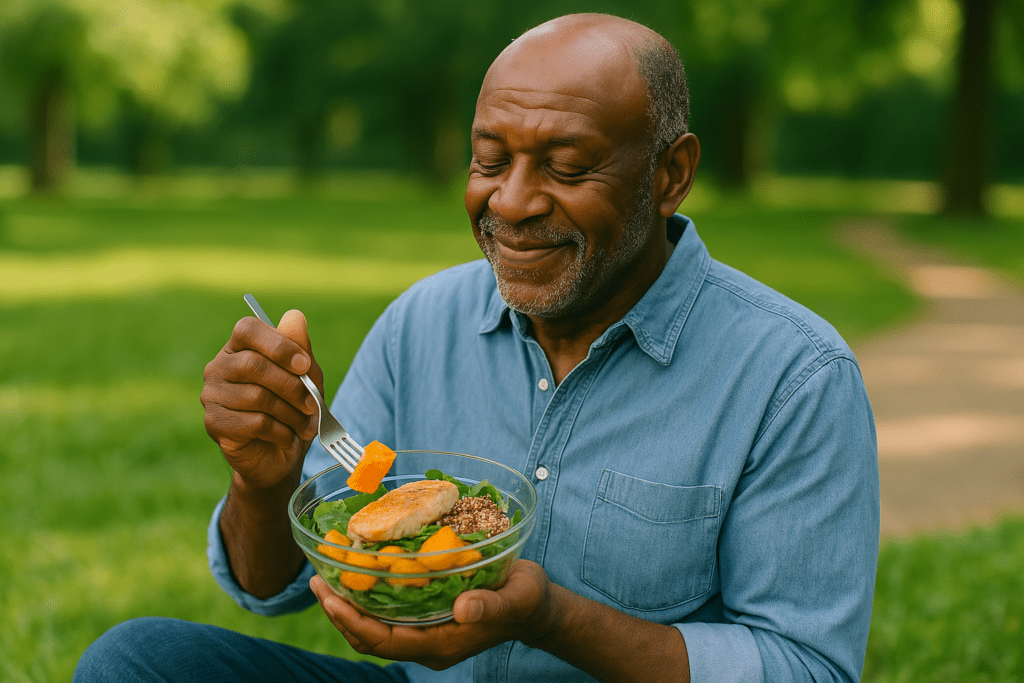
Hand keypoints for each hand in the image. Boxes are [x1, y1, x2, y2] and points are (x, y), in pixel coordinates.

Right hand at [201, 309, 323, 488]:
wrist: (278, 456)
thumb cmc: (292, 408)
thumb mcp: (305, 377)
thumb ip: (300, 348)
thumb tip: (295, 316)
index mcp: (239, 347)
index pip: (247, 329)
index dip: (278, 344)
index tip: (305, 364)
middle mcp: (219, 367)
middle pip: (254, 365)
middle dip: (292, 386)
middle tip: (313, 404)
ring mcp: (212, 395)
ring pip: (257, 397)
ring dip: (291, 413)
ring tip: (305, 424)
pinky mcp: (214, 423)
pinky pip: (254, 423)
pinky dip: (281, 432)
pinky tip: (288, 437)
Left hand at [310, 560, 555, 670]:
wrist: (536, 606)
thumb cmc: (527, 601)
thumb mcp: (515, 599)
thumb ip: (490, 605)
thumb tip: (463, 608)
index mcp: (442, 644)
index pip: (385, 642)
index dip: (354, 624)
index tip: (330, 600)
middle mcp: (427, 641)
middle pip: (371, 637)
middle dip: (340, 613)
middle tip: (317, 581)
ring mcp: (426, 630)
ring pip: (375, 626)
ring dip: (349, 604)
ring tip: (326, 575)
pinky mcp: (428, 615)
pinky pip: (389, 612)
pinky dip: (369, 594)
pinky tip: (359, 570)